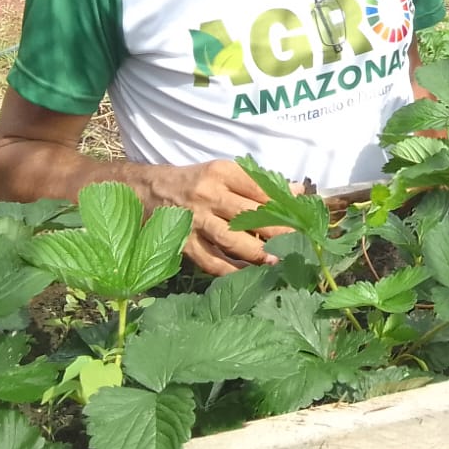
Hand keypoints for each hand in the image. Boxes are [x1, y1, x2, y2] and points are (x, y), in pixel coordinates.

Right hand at [150, 159, 286, 276]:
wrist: (149, 190)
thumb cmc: (196, 182)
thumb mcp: (224, 173)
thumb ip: (259, 183)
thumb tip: (296, 191)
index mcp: (222, 173)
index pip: (258, 189)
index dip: (281, 204)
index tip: (299, 217)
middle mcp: (208, 195)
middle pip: (247, 214)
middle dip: (274, 230)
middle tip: (295, 242)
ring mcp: (195, 220)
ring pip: (229, 239)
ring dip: (255, 252)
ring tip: (275, 261)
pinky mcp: (183, 242)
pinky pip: (210, 261)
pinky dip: (230, 270)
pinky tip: (248, 276)